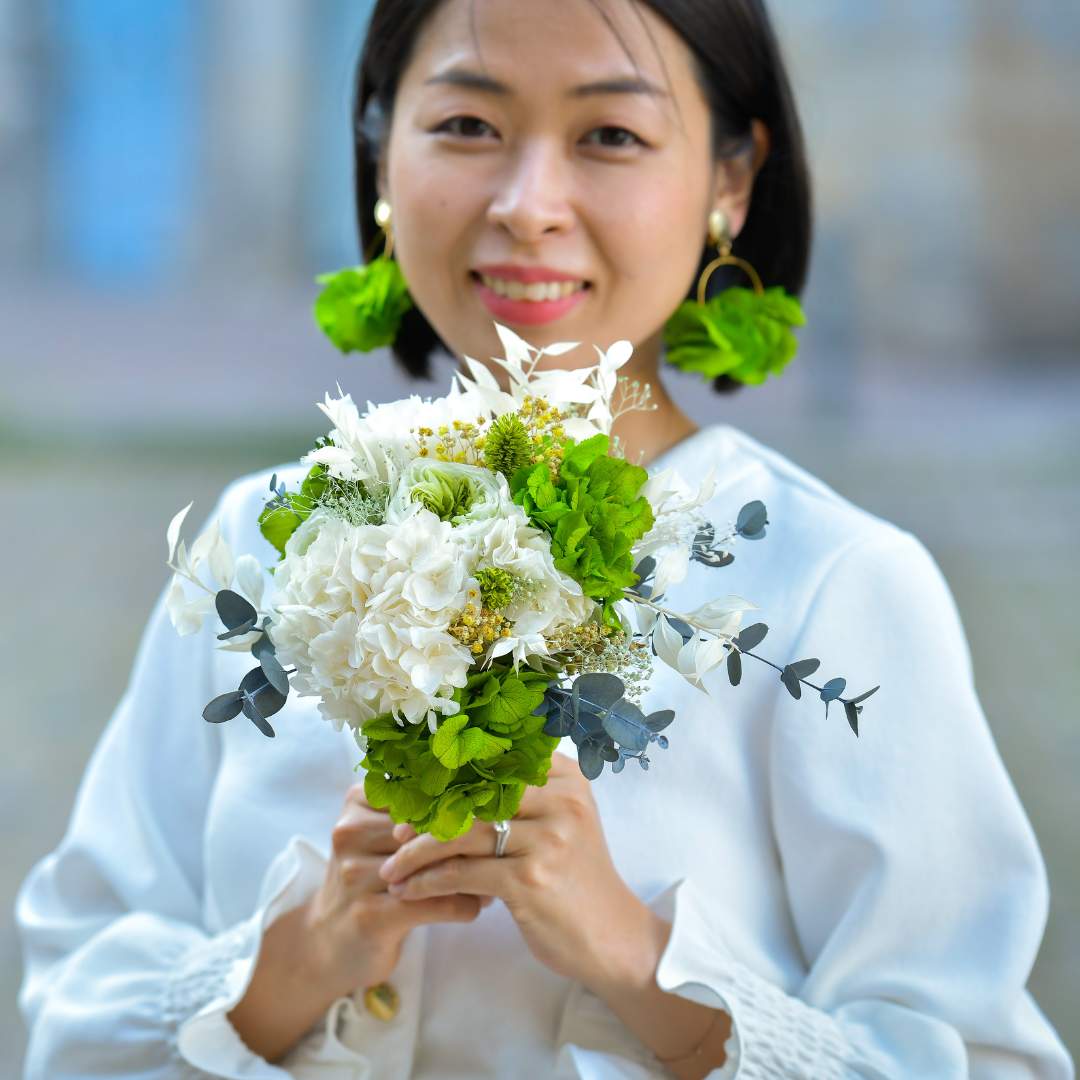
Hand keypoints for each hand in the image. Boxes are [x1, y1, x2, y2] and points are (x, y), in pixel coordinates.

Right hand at [303, 781, 490, 1000]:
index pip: (423, 790)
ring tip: (494, 878)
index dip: (461, 800)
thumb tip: (485, 793)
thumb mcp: (383, 836)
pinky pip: (435, 902)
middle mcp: (351, 832)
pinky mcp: (370, 914)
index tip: (494, 809)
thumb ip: (420, 813)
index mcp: (358, 802)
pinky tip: (475, 906)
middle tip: (504, 846)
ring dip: (474, 873)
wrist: (326, 943)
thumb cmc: (369, 880)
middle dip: (472, 838)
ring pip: (437, 863)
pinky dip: (463, 905)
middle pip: (431, 825)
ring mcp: (356, 874)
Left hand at [377, 752, 658, 993]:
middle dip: (426, 813)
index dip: (447, 774)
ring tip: (392, 867)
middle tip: (395, 832)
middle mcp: (560, 799)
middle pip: (473, 793)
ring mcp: (548, 838)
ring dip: (417, 852)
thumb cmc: (573, 877)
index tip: (413, 793)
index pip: (493, 760)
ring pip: (462, 832)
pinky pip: (463, 873)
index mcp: (565, 776)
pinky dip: (429, 881)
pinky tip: (409, 890)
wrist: (611, 936)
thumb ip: (518, 797)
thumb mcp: (557, 822)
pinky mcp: (531, 878)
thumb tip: (445, 782)